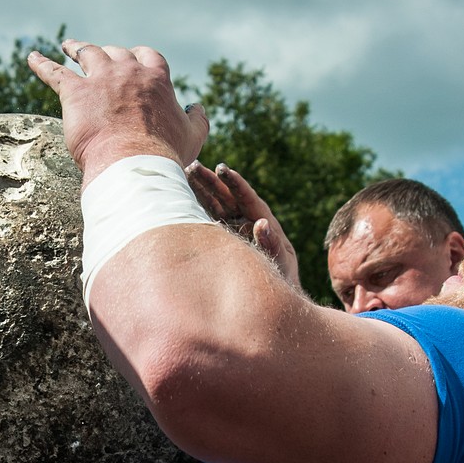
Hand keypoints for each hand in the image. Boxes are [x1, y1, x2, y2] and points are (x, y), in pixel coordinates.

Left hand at [27, 39, 209, 186]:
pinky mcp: (75, 93)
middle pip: (116, 53)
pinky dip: (41, 64)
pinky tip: (31, 58)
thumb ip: (197, 119)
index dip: (139, 57)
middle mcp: (127, 71)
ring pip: (87, 53)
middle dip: (109, 53)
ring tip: (69, 46)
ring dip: (78, 48)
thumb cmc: (164, 154)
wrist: (134, 164)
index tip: (135, 59)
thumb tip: (197, 107)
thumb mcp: (192, 136)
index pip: (147, 56)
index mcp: (156, 79)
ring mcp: (100, 79)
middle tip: (100, 56)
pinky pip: (54, 73)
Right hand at [186, 161, 300, 286]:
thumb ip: (271, 243)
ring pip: (216, 205)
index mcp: (264, 222)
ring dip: (202, 189)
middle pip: (228, 197)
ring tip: (187, 172)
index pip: (248, 199)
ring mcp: (234, 228)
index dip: (235, 184)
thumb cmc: (280, 279)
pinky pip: (208, 219)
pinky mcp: (223, 238)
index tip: (222, 169)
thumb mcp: (280, 262)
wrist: (271, 297)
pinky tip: (183, 195)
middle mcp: (248, 221)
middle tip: (194, 165)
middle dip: (212, 181)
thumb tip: (262, 223)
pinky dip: (196, 207)